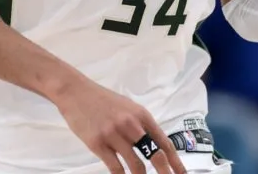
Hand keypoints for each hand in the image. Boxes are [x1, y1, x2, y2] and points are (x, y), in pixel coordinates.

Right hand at [53, 77, 186, 173]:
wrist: (76, 92)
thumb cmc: (103, 100)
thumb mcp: (128, 107)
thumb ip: (141, 125)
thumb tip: (154, 144)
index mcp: (142, 115)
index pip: (164, 142)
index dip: (175, 161)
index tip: (182, 173)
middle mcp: (131, 125)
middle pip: (155, 154)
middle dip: (165, 171)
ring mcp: (114, 134)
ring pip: (135, 164)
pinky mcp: (98, 143)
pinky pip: (115, 167)